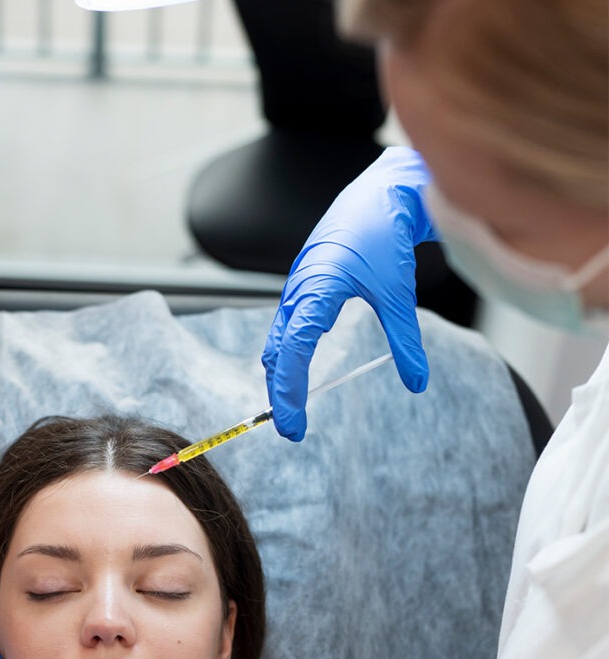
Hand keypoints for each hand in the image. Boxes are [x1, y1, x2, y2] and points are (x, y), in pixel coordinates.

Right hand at [262, 146, 434, 440]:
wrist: (381, 192)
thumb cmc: (386, 234)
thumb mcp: (399, 292)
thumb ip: (406, 340)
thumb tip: (418, 383)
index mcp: (316, 291)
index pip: (292, 354)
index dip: (290, 394)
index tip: (295, 427)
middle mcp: (298, 291)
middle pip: (276, 354)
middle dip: (281, 393)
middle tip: (292, 429)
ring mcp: (297, 287)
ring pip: (277, 340)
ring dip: (281, 375)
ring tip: (292, 406)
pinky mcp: (303, 284)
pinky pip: (285, 326)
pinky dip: (286, 353)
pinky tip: (294, 368)